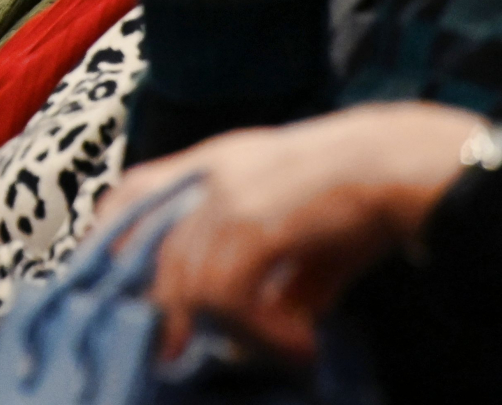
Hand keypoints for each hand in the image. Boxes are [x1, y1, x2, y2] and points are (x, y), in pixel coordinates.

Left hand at [101, 102, 477, 358]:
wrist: (401, 161)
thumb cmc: (352, 196)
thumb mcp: (292, 229)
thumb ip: (262, 278)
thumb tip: (239, 341)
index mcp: (210, 165)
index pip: (130, 193)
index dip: (111, 240)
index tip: (125, 290)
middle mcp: (207, 175)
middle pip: (148, 250)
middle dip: (160, 309)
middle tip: (178, 352)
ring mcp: (226, 195)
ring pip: (185, 279)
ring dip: (223, 329)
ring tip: (270, 350)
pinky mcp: (253, 220)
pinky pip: (225, 290)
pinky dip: (256, 329)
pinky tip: (296, 343)